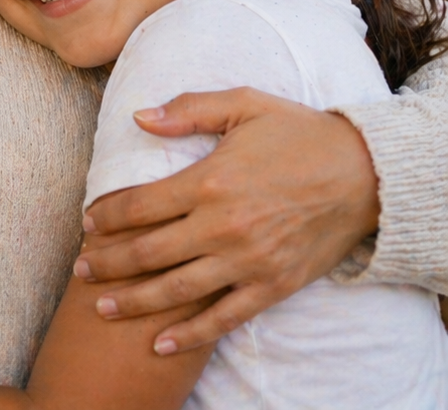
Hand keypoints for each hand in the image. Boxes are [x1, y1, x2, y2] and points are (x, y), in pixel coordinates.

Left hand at [76, 87, 379, 351]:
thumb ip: (188, 110)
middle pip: (148, 251)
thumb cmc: (299, 133)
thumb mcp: (243, 103)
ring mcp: (248, 261)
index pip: (139, 205)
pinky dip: (191, 333)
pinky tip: (161, 343)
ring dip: (134, 301)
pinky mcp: (273, 286)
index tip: (87, 224)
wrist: (366, 173)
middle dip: (108, 263)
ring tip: (102, 307)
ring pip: (177, 289)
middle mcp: (222, 226)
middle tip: (81, 271)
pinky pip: (224, 316)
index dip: (106, 217)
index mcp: (208, 181)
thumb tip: (138, 116)